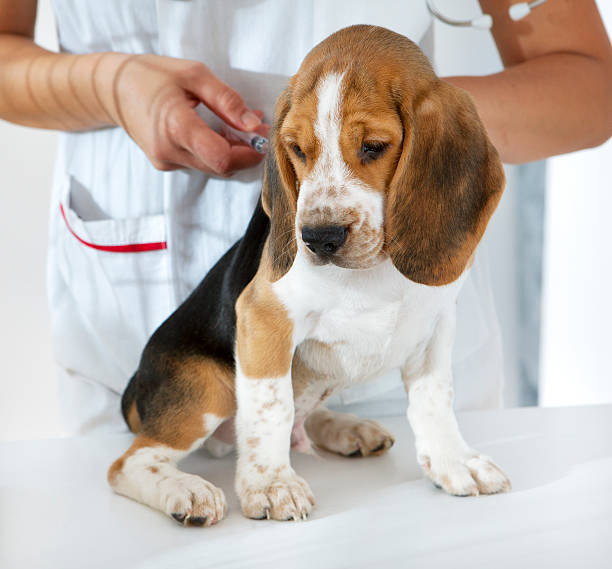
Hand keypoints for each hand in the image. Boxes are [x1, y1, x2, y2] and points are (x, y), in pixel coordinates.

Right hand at [109, 54, 268, 174]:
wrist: (112, 90)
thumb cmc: (152, 75)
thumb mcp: (194, 74)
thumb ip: (227, 101)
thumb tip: (255, 124)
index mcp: (176, 126)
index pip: (222, 158)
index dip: (248, 152)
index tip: (260, 135)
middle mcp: (170, 151)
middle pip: (222, 167)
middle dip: (245, 151)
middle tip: (255, 126)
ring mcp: (167, 162)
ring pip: (213, 168)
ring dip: (233, 151)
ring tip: (237, 124)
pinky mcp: (166, 164)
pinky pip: (201, 164)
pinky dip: (216, 152)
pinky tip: (217, 131)